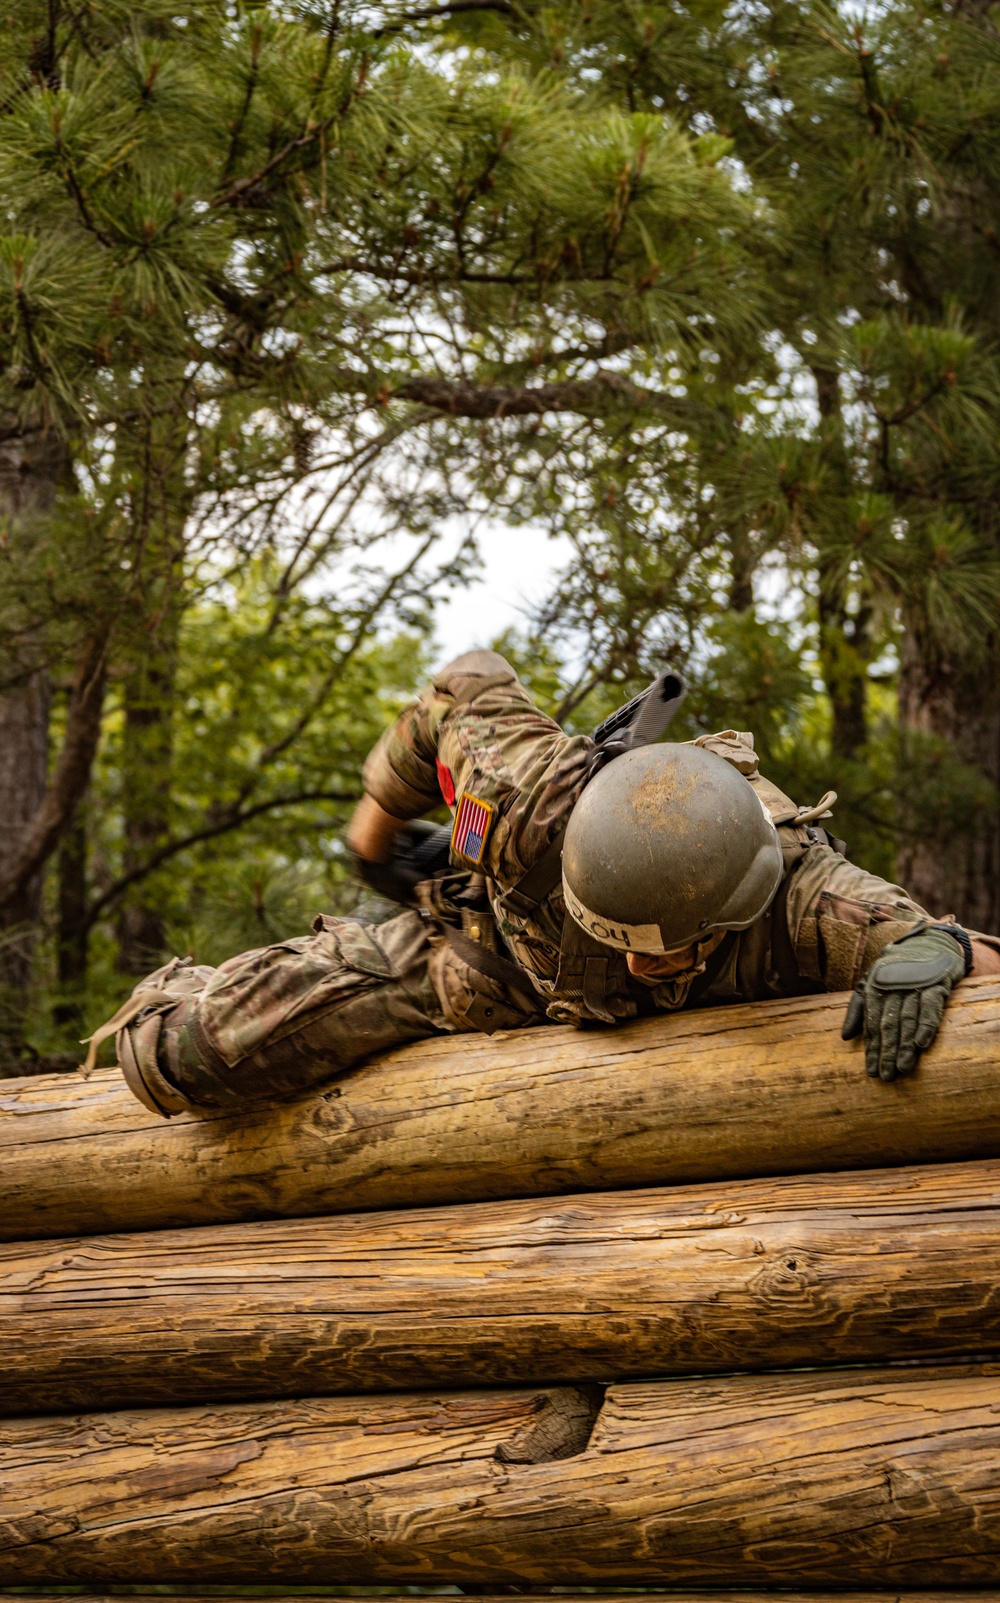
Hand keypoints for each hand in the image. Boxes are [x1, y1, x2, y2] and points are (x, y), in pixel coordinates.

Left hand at [842, 925, 968, 1080]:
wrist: (927, 942)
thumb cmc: (896, 970)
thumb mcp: (871, 983)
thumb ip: (858, 1009)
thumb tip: (844, 1038)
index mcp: (874, 987)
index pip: (872, 1023)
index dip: (872, 1048)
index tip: (870, 1071)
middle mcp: (892, 987)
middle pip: (888, 1024)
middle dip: (886, 1052)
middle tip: (886, 1076)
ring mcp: (915, 985)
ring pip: (907, 1019)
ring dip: (905, 1045)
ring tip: (902, 1067)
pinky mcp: (936, 983)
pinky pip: (930, 1007)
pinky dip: (926, 1025)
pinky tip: (921, 1043)